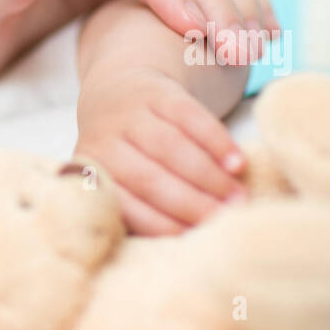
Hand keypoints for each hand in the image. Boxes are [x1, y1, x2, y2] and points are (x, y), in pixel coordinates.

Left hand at [75, 66, 246, 235]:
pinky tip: (237, 162)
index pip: (126, 205)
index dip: (160, 223)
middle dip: (191, 202)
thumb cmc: (125, 154)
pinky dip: (216, 142)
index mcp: (92, 173)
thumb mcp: (116, 179)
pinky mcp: (156, 92)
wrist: (117, 91)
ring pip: (170, 147)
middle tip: (225, 218)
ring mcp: (130, 115)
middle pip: (149, 178)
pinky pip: (189, 117)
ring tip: (237, 196)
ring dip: (208, 176)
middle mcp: (104, 142)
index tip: (193, 237)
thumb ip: (137, 206)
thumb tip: (182, 238)